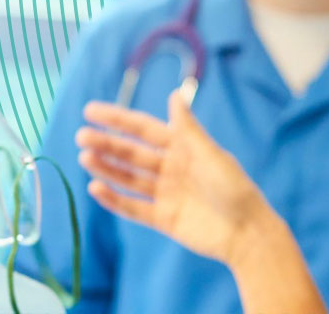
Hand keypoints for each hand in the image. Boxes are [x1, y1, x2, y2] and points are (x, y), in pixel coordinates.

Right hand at [75, 82, 278, 264]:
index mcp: (182, 148)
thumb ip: (187, 128)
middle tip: (81, 137)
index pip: (143, 129)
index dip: (117, 119)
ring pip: (128, 178)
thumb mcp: (210, 154)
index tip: (90, 111)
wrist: (247, 234)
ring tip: (84, 158)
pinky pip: (132, 207)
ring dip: (106, 168)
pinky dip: (113, 199)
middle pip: (131, 153)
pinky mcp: (162, 218)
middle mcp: (170, 168)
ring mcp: (165, 194)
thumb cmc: (235, 189)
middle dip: (106, 144)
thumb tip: (174, 95)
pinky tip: (96, 188)